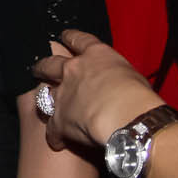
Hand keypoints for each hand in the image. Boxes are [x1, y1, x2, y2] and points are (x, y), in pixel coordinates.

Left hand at [32, 30, 161, 152]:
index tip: (64, 36)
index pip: (79, 40)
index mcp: (96, 55)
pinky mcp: (59, 119)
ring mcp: (63, 94)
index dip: (70, 37)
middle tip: (39, 68)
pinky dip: (55, 135)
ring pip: (44, 94)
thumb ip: (117, 75)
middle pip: (50, 64)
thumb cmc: (138, 94)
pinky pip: (52, 128)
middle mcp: (73, 70)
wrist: (125, 115)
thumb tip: (118, 83)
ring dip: (44, 99)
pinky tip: (57, 141)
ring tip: (43, 102)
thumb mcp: (133, 75)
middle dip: (43, 66)